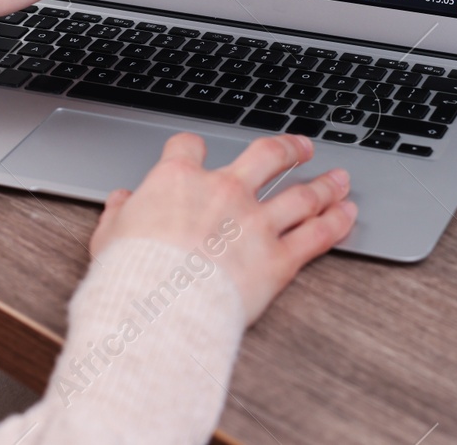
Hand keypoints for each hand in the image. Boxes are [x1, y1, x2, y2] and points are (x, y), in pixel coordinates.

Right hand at [89, 133, 355, 324]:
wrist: (158, 310)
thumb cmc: (131, 276)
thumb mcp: (109, 239)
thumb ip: (118, 214)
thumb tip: (120, 202)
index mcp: (178, 181)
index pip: (188, 146)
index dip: (192, 146)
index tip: (196, 149)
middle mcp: (223, 192)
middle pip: (266, 155)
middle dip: (288, 148)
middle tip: (302, 145)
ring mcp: (254, 223)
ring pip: (301, 193)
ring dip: (325, 183)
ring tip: (340, 178)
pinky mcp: (277, 259)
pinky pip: (316, 235)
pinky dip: (336, 223)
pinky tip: (348, 214)